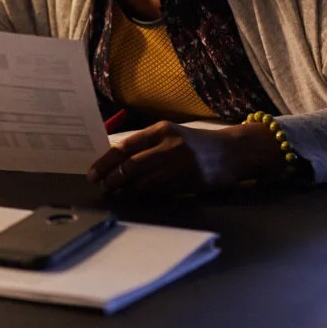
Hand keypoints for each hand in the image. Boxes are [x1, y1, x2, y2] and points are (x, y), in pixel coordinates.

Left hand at [85, 121, 285, 193]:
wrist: (233, 151)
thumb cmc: (196, 143)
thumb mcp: (171, 135)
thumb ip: (146, 146)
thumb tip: (115, 161)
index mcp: (160, 130)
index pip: (124, 146)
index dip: (105, 161)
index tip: (93, 173)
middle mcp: (169, 144)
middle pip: (130, 165)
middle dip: (112, 178)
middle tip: (103, 187)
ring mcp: (180, 163)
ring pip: (144, 180)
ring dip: (126, 189)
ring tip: (116, 193)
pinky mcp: (190, 180)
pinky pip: (161, 190)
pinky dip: (145, 195)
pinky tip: (136, 197)